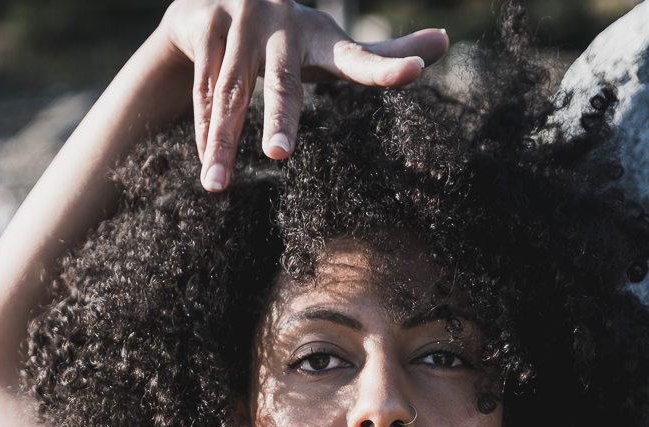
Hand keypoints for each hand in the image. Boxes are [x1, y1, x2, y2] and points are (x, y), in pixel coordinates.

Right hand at [156, 0, 448, 189]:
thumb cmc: (286, 36)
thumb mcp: (329, 47)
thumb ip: (378, 56)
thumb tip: (447, 41)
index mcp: (319, 36)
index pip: (358, 57)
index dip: (385, 68)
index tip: (414, 73)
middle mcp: (282, 24)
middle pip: (281, 83)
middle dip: (279, 118)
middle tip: (279, 155)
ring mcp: (240, 20)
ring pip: (229, 93)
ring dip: (221, 142)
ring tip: (216, 186)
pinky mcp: (202, 22)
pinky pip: (202, 87)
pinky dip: (201, 127)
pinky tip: (204, 162)